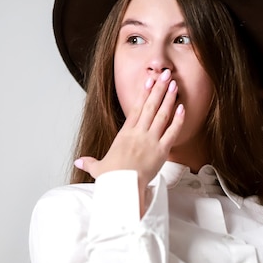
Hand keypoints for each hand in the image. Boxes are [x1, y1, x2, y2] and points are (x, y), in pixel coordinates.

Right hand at [74, 70, 184, 209]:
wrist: (122, 187)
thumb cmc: (112, 178)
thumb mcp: (99, 168)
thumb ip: (90, 162)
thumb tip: (79, 161)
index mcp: (125, 134)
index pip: (136, 109)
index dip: (143, 93)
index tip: (148, 80)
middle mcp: (139, 133)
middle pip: (150, 106)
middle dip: (158, 89)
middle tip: (165, 74)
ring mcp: (151, 140)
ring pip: (162, 115)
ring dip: (168, 99)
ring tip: (174, 85)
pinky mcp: (162, 150)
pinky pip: (172, 132)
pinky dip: (178, 120)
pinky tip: (182, 107)